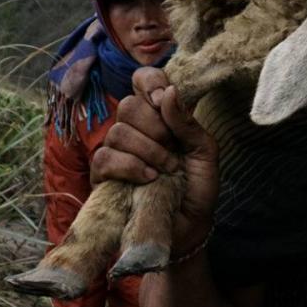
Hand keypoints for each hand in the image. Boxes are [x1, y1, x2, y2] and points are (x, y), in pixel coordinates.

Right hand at [90, 67, 218, 251]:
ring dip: (149, 152)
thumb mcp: (204, 151)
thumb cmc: (197, 187)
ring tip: (165, 171)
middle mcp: (135, 128)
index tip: (162, 99)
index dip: (149, 82)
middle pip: (129, 105)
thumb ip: (187, 123)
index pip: (142, 79)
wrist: (190, 226)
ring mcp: (116, 151)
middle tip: (173, 152)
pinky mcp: (102, 176)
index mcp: (159, 115)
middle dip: (157, 129)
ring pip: (118, 132)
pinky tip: (148, 179)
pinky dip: (130, 167)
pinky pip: (105, 158)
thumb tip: (168, 92)